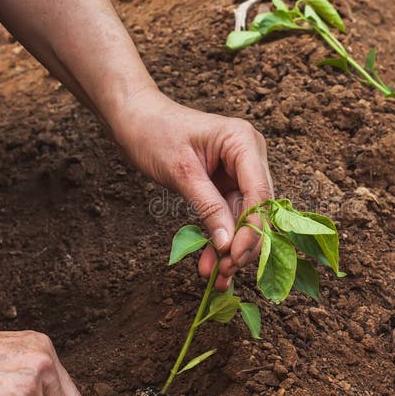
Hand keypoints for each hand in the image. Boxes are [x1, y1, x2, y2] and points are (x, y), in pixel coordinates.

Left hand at [111, 86, 273, 288]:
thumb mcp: (181, 173)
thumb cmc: (154, 134)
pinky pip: (229, 214)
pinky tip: (209, 262)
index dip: (251, 229)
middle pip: (257, 208)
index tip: (234, 257)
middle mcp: (249, 154)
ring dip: (231, 246)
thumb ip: (208, 207)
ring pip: (244, 216)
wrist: (134, 119)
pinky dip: (219, 237)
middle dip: (242, 243)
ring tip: (215, 276)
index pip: (259, 192)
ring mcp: (239, 169)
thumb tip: (228, 245)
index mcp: (243, 142)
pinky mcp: (227, 182)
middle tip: (224, 273)